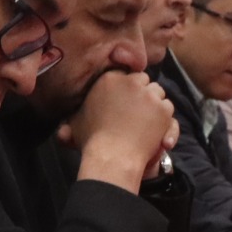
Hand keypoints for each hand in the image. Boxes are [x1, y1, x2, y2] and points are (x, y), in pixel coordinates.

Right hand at [66, 70, 175, 187]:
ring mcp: (149, 94)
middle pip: (143, 80)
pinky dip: (165, 120)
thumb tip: (62, 132)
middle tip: (138, 111)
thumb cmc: (92, 142)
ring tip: (147, 122)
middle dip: (142, 93)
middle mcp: (130, 82)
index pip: (124, 75)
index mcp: (108, 79)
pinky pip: (168, 108)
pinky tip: (157, 132)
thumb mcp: (76, 126)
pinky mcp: (162, 108)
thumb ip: (71, 123)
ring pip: (158, 93)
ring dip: (154, 105)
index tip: (124, 102)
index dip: (126, 89)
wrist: (113, 156)